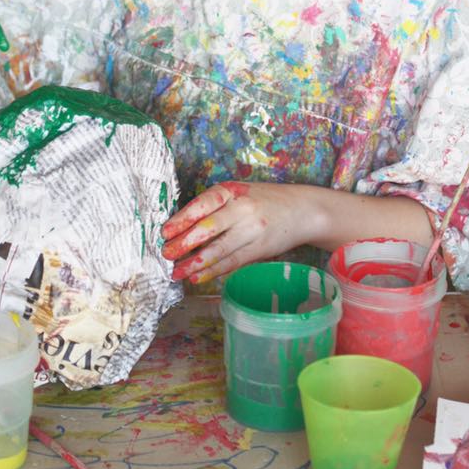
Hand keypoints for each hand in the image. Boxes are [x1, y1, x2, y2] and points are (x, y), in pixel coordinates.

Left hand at [161, 181, 318, 283]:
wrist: (303, 210)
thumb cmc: (264, 199)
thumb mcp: (239, 192)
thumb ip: (215, 206)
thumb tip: (182, 228)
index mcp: (233, 191)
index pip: (204, 204)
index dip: (182, 218)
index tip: (165, 231)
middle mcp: (242, 210)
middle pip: (209, 228)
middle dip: (184, 243)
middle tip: (166, 254)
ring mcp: (252, 231)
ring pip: (219, 249)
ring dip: (196, 263)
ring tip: (177, 272)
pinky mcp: (259, 250)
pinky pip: (233, 262)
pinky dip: (214, 271)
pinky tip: (198, 277)